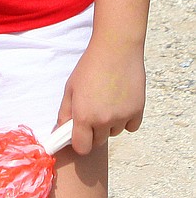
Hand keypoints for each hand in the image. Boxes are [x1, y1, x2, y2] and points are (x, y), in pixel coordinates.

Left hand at [57, 35, 146, 154]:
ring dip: (110, 124)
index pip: (81, 148)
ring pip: (114, 132)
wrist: (116, 49)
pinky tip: (121, 101)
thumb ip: (65, 113)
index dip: (79, 142)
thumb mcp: (70, 88)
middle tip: (93, 111)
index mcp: (84, 116)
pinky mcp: (138, 111)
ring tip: (107, 101)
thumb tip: (60, 132)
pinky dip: (126, 119)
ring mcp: (122, 117)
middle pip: (98, 141)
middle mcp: (103, 120)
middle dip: (94, 132)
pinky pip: (130, 126)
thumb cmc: (90, 67)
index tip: (79, 134)